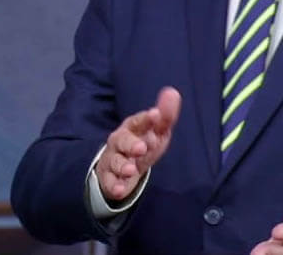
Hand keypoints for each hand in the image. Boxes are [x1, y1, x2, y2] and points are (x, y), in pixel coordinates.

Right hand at [95, 87, 180, 201]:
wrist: (121, 169)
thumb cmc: (141, 144)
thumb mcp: (156, 131)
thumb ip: (165, 115)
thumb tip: (173, 93)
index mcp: (133, 128)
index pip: (138, 121)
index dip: (146, 118)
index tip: (155, 114)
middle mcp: (120, 142)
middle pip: (122, 140)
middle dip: (131, 143)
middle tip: (142, 147)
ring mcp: (113, 160)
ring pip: (115, 162)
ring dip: (122, 166)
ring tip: (130, 170)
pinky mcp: (109, 178)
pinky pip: (110, 182)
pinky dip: (114, 186)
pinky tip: (120, 189)